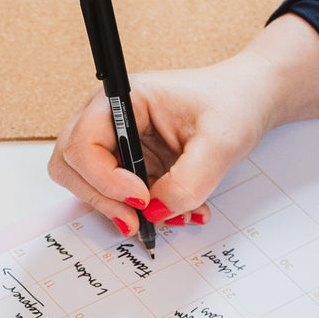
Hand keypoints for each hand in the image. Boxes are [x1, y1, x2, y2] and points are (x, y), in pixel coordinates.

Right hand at [47, 15, 318, 235]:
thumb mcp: (220, 143)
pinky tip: (176, 209)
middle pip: (70, 166)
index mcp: (122, 98)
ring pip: (87, 186)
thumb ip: (188, 182)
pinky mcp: (128, 164)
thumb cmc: (233, 105)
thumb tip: (154, 213)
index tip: (142, 198)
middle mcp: (108, 118)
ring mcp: (115, 142)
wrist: (248, 102)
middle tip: (139, 220)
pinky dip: (140, 212)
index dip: (105, 178)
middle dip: (102, 199)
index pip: (83, 144)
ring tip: (170, 214)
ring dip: (121, 209)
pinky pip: (116, 197)